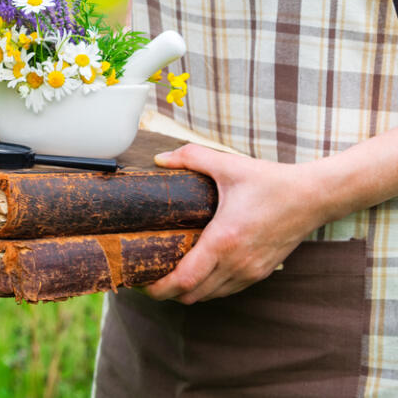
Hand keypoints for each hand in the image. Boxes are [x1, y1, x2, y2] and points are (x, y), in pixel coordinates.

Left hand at [144, 144, 331, 303]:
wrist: (315, 196)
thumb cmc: (272, 182)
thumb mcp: (228, 165)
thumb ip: (191, 157)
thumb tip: (160, 159)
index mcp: (224, 240)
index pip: (184, 280)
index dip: (158, 288)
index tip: (139, 283)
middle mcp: (237, 262)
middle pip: (191, 295)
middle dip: (165, 292)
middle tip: (146, 277)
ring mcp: (251, 271)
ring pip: (209, 296)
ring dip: (186, 291)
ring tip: (166, 275)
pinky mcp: (260, 273)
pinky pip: (226, 290)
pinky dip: (207, 287)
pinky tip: (195, 272)